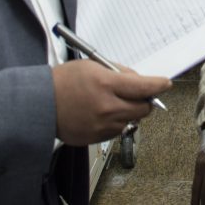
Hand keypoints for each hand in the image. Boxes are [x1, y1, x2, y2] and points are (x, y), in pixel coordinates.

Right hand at [52, 60, 171, 145]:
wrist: (39, 105)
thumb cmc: (62, 82)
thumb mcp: (92, 66)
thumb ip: (118, 72)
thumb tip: (137, 79)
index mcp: (107, 85)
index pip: (144, 86)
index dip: (158, 84)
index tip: (165, 83)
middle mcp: (107, 107)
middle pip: (143, 108)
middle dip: (145, 100)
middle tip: (139, 94)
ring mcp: (102, 125)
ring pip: (132, 120)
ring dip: (130, 111)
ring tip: (113, 102)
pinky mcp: (96, 138)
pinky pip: (118, 130)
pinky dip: (117, 122)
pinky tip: (103, 113)